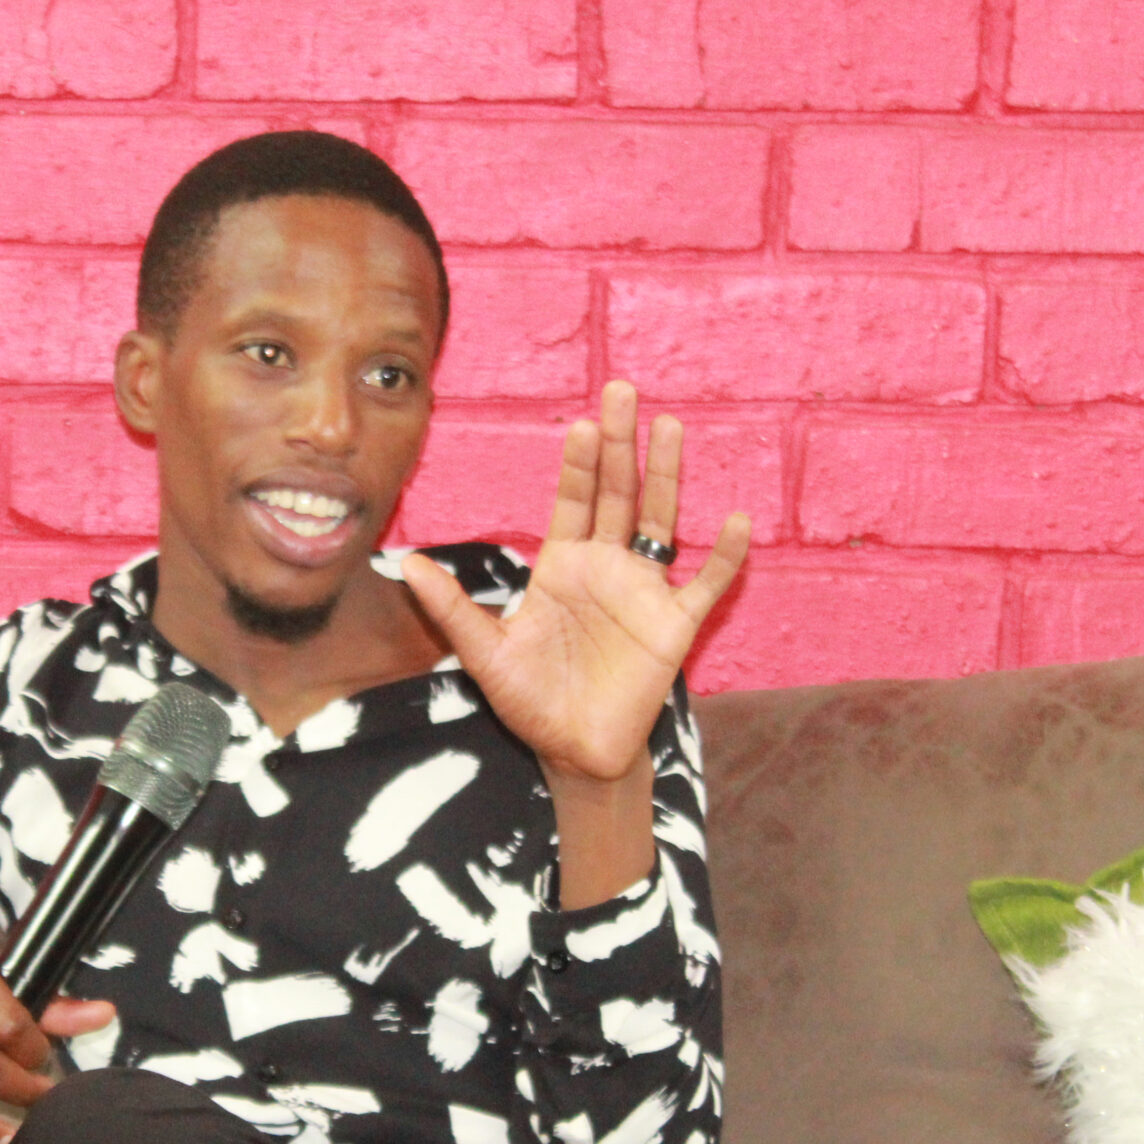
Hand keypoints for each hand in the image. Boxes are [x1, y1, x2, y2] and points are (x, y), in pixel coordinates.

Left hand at [399, 380, 747, 786]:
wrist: (573, 752)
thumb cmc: (530, 700)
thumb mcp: (484, 653)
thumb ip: (452, 607)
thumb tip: (407, 564)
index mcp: (563, 567)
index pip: (574, 501)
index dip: (578, 462)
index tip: (580, 422)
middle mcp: (607, 569)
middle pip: (618, 494)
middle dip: (620, 443)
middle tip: (623, 391)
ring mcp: (643, 593)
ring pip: (661, 521)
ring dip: (667, 475)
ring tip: (672, 426)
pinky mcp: (674, 626)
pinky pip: (706, 585)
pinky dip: (724, 556)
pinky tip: (735, 521)